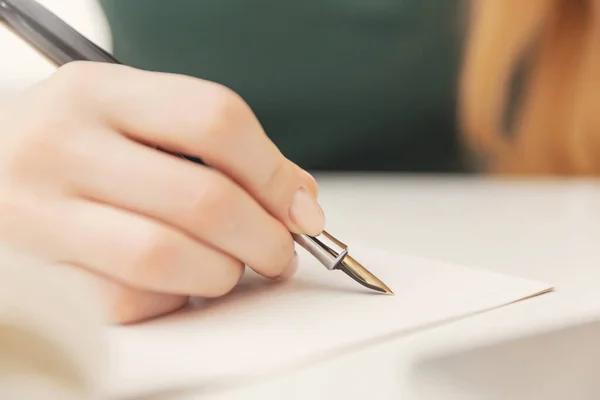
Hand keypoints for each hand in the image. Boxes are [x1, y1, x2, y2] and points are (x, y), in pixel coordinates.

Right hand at [0, 62, 322, 323]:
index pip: (216, 120)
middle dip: (266, 237)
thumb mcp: (132, 114)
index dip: (274, 172)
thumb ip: (214, 146)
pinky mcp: (39, 272)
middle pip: (205, 199)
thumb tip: (298, 199)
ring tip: (230, 266)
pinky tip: (174, 281)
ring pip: (168, 257)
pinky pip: (129, 299)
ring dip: (223, 272)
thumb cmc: (73, 142)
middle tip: (281, 251)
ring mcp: (41, 210)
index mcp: (101, 92)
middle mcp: (64, 143)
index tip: (301, 208)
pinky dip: (172, 298)